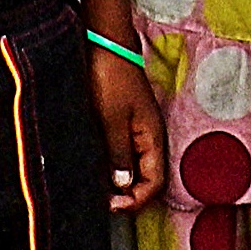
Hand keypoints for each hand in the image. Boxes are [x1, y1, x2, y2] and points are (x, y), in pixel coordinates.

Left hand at [91, 47, 165, 211]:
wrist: (104, 45)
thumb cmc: (111, 78)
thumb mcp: (113, 119)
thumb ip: (119, 154)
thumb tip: (124, 186)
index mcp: (153, 138)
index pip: (155, 182)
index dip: (138, 200)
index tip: (114, 205)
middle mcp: (149, 138)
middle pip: (146, 179)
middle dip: (128, 195)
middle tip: (103, 202)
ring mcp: (136, 130)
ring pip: (133, 168)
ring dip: (118, 182)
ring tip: (97, 190)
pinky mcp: (123, 123)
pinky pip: (123, 154)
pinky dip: (112, 166)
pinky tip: (94, 169)